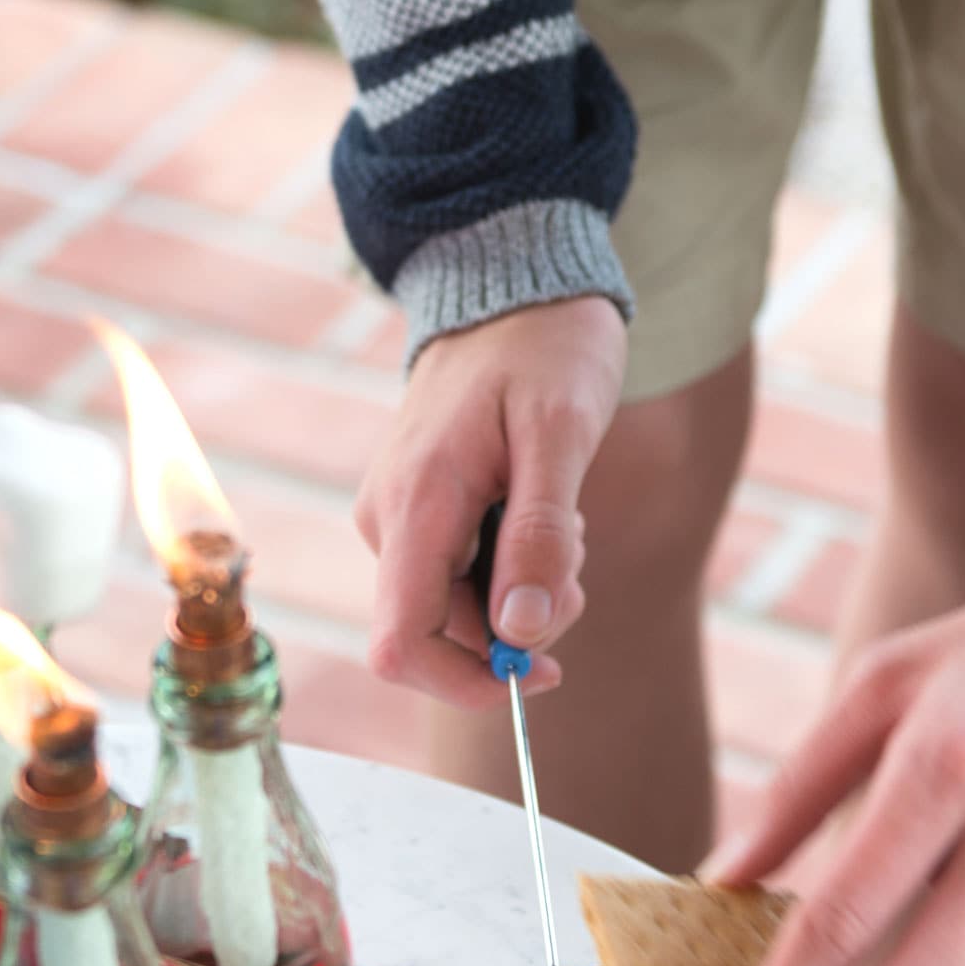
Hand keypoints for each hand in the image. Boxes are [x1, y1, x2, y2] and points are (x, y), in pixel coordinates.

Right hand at [354, 297, 625, 707]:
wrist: (517, 281)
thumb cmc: (545, 347)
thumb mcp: (562, 433)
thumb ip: (539, 535)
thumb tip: (522, 633)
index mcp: (414, 505)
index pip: (401, 644)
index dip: (468, 684)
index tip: (544, 671)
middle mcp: (388, 518)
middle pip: (443, 633)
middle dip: (521, 622)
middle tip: (576, 552)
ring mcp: (398, 513)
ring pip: (460, 605)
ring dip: (524, 587)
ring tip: (561, 510)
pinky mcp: (418, 508)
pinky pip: (462, 571)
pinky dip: (513, 561)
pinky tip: (539, 503)